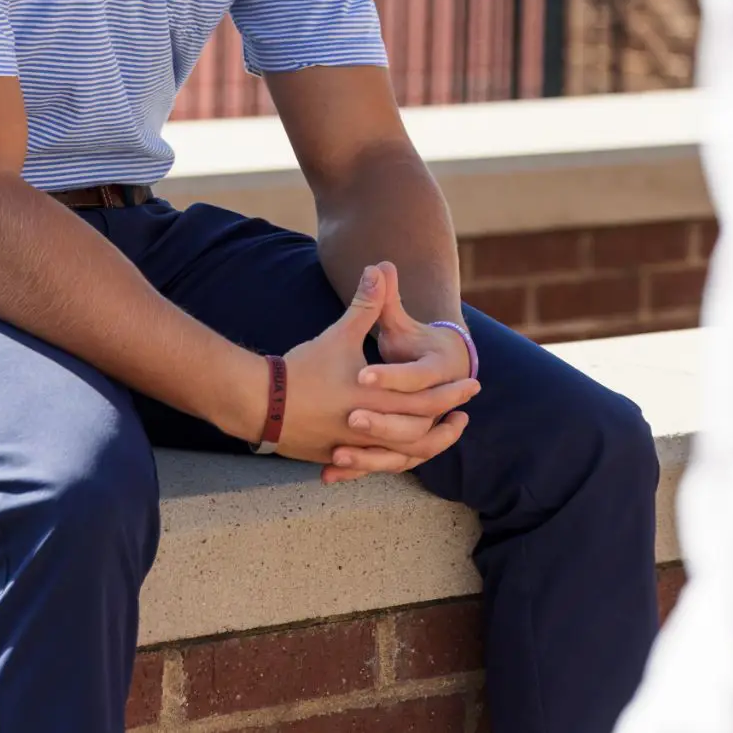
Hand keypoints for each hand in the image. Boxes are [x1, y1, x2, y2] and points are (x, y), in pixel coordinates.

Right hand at [270, 262, 476, 483]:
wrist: (259, 403)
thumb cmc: (304, 369)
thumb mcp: (340, 335)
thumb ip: (366, 304)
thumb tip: (380, 265)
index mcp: (377, 400)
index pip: (428, 401)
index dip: (453, 393)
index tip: (473, 387)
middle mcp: (369, 429)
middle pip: (420, 436)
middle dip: (446, 427)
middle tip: (464, 417)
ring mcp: (352, 448)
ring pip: (398, 458)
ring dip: (423, 449)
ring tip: (437, 438)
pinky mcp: (335, 457)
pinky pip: (371, 466)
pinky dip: (388, 462)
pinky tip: (397, 456)